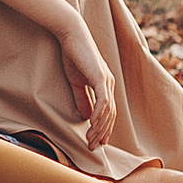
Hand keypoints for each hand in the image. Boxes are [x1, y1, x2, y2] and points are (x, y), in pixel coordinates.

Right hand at [55, 20, 116, 149]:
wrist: (71, 36)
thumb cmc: (73, 55)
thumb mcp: (76, 82)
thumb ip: (82, 98)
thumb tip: (86, 116)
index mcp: (105, 85)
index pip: (108, 112)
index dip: (104, 128)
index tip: (98, 142)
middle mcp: (109, 84)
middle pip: (110, 115)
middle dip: (102, 133)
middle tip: (93, 147)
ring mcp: (106, 81)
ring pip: (107, 111)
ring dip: (99, 128)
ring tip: (90, 140)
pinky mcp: (100, 78)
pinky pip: (102, 101)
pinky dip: (99, 114)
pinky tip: (92, 125)